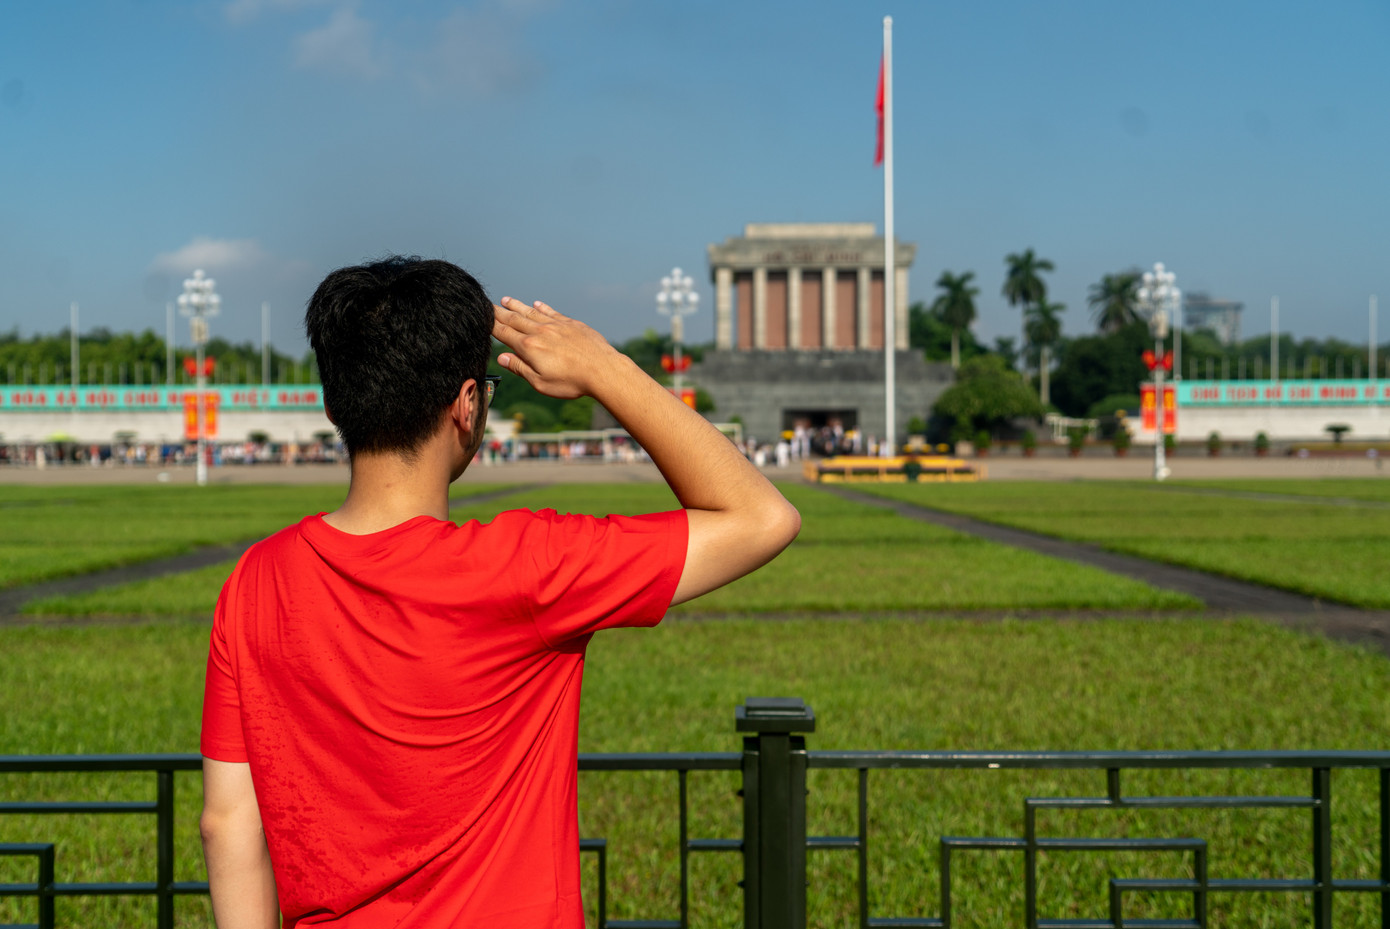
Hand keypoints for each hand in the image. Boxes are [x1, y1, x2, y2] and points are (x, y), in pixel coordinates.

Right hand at [492, 297, 621, 399]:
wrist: (602, 370)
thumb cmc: (571, 382)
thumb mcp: (540, 383)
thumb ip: (520, 368)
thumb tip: (502, 357)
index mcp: (529, 347)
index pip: (504, 333)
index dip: (491, 325)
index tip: (481, 318)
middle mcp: (540, 332)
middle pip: (514, 319)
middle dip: (499, 312)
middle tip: (487, 304)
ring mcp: (556, 326)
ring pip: (532, 312)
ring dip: (517, 306)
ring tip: (506, 299)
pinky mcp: (571, 324)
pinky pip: (552, 312)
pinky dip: (543, 307)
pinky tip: (537, 304)